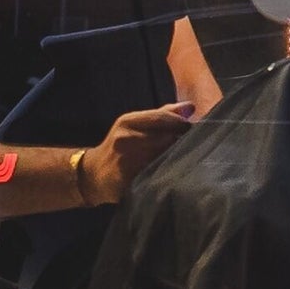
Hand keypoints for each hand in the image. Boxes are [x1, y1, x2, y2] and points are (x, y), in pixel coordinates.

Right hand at [79, 102, 199, 202]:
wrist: (95, 173)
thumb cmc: (122, 145)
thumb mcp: (136, 124)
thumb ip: (163, 115)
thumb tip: (191, 107)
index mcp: (128, 121)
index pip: (162, 117)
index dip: (181, 124)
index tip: (193, 130)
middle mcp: (125, 138)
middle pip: (165, 138)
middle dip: (182, 142)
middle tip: (194, 147)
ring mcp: (125, 161)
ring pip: (162, 158)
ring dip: (176, 159)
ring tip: (185, 161)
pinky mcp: (127, 181)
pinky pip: (155, 177)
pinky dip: (166, 176)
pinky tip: (172, 176)